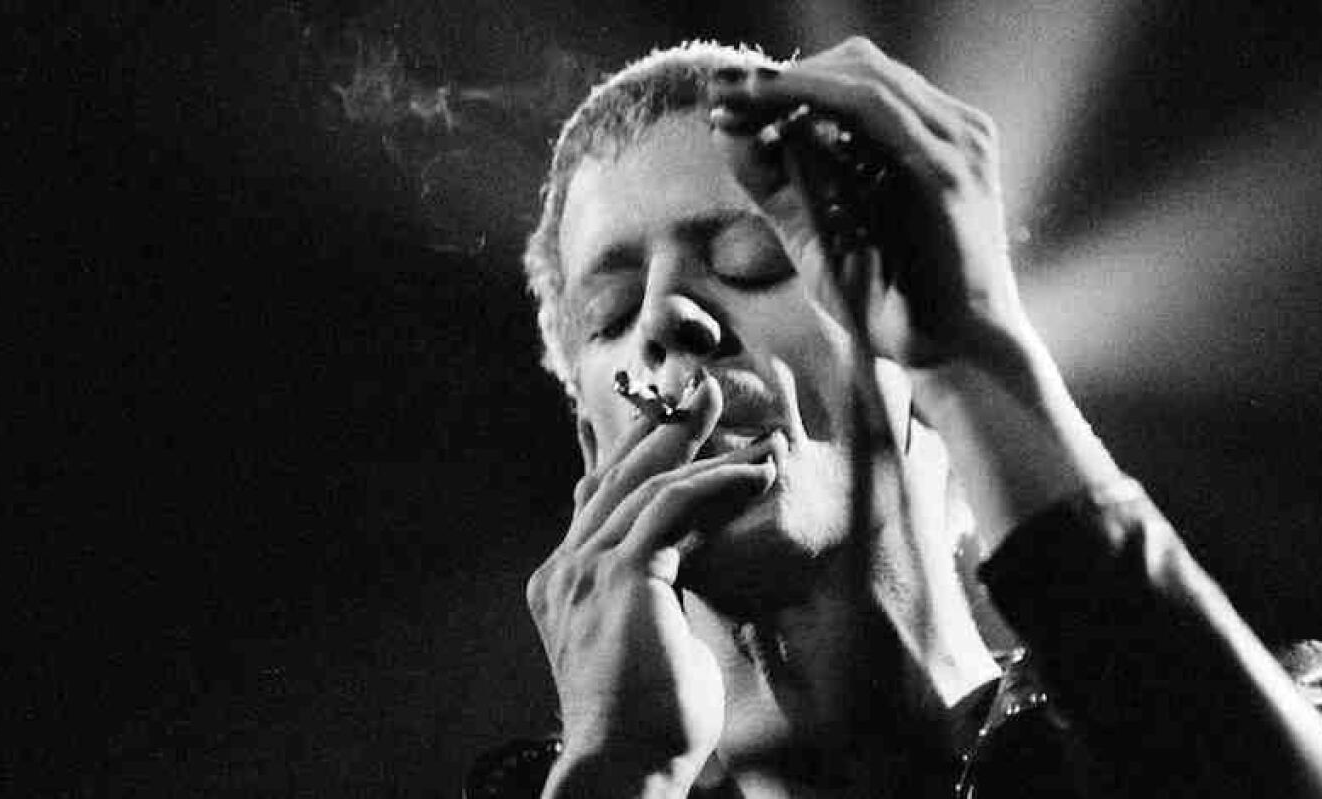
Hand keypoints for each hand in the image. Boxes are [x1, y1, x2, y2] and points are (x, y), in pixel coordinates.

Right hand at [525, 377, 780, 786]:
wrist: (625, 767)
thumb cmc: (649, 723)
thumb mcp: (648, 643)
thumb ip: (653, 596)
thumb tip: (678, 569)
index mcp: (565, 584)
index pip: (595, 500)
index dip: (627, 452)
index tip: (660, 415)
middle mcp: (566, 569)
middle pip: (616, 477)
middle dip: (664, 430)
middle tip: (704, 391)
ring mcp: (587, 570)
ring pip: (648, 486)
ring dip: (704, 451)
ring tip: (749, 430)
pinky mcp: (622, 576)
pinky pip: (674, 508)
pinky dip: (718, 483)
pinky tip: (757, 474)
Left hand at [708, 37, 1031, 372]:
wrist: (954, 356)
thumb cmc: (892, 304)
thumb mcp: (823, 231)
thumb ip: (781, 182)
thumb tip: (728, 131)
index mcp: (935, 139)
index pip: (859, 81)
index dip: (790, 81)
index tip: (726, 96)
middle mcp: (954, 130)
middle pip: (859, 66)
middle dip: (781, 77)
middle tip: (719, 92)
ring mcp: (956, 143)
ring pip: (861, 78)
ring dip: (787, 82)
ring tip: (731, 96)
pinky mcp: (946, 167)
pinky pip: (871, 108)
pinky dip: (812, 98)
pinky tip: (767, 108)